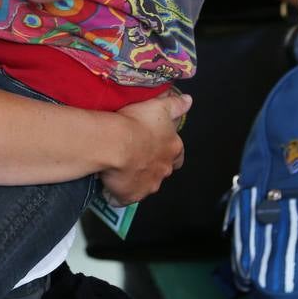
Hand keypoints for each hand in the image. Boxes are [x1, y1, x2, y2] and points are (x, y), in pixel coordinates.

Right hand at [99, 92, 191, 206]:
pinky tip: (109, 184)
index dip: (168, 151)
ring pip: (144, 185)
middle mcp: (164, 170)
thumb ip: (176, 105)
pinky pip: (124, 198)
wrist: (115, 143)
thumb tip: (189, 101)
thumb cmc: (137, 123)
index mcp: (172, 149)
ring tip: (120, 168)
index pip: (177, 155)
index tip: (157, 147)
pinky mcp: (130, 196)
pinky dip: (118, 193)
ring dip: (135, 179)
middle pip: (162, 171)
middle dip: (152, 167)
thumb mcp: (160, 107)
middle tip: (137, 157)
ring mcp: (148, 186)